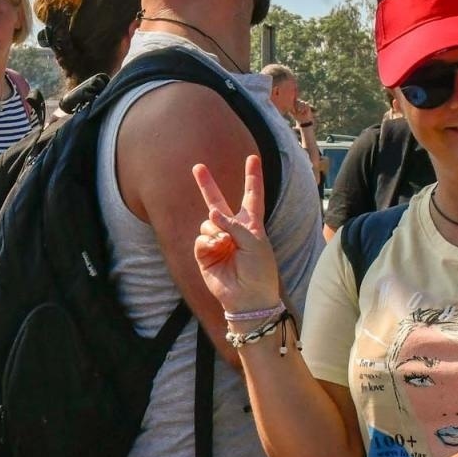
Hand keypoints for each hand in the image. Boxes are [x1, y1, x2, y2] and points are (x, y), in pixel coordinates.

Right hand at [191, 155, 280, 315]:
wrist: (248, 298)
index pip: (252, 196)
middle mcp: (232, 230)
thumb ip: (235, 225)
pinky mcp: (204, 254)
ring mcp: (217, 241)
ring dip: (215, 230)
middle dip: (206, 185)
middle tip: (197, 166)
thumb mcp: (256, 242)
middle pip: (218, 201)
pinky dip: (207, 242)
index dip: (252, 177)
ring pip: (207, 222)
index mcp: (251, 225)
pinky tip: (216, 250)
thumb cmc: (260, 270)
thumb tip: (211, 214)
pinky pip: (201, 239)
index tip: (252, 158)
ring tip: (225, 245)